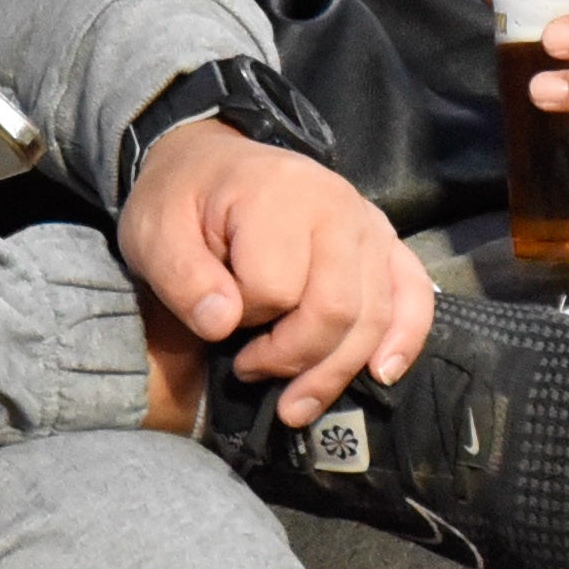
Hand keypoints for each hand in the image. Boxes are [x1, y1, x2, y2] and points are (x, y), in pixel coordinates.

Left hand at [122, 115, 440, 429]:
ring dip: (336, 370)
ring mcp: (368, 222)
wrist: (213, 163)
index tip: (216, 322)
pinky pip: (414, 291)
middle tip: (248, 371)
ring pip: (375, 315)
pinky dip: (405, 337)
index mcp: (277, 196)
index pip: (274, 288)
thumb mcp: (155, 233)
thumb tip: (223, 325)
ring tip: (296, 405)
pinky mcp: (384, 239)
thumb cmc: (181, 200)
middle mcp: (337, 205)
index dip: (242, 321)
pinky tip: (381, 372)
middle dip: (293, 360)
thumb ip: (183, 279)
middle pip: (336, 309)